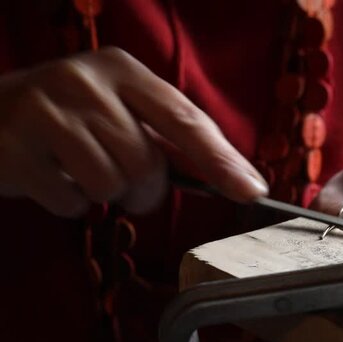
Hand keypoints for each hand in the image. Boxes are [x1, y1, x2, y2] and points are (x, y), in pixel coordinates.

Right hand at [0, 47, 266, 216]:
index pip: (184, 119)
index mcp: (122, 69)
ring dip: (104, 194)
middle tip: (123, 182)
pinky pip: (70, 202)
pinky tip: (51, 177)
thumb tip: (235, 176)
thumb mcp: (117, 110)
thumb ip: (167, 137)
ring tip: (80, 170)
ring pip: (111, 183)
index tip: (251, 190)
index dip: (221, 159)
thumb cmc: (68, 120)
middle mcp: (85, 81)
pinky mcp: (14, 146)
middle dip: (144, 188)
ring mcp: (45, 110)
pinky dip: (69, 204)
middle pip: (147, 161)